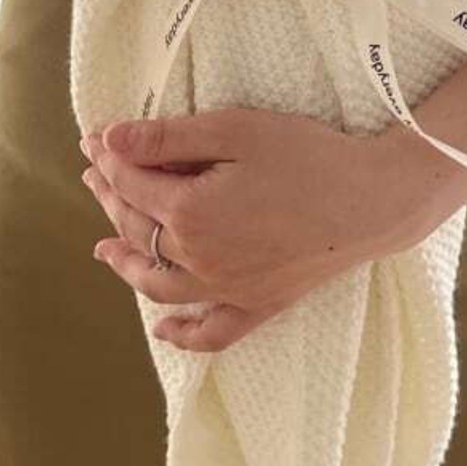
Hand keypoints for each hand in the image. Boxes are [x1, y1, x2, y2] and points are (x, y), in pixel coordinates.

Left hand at [78, 108, 437, 352]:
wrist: (372, 200)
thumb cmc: (308, 156)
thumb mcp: (235, 130)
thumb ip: (169, 138)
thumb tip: (110, 141)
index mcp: (188, 213)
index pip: (132, 183)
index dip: (110, 158)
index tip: (94, 139)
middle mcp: (198, 259)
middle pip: (140, 228)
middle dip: (111, 197)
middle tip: (96, 173)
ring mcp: (227, 289)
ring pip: (159, 282)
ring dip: (127, 264)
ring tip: (104, 248)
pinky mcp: (259, 304)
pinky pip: (212, 331)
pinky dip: (183, 334)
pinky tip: (162, 329)